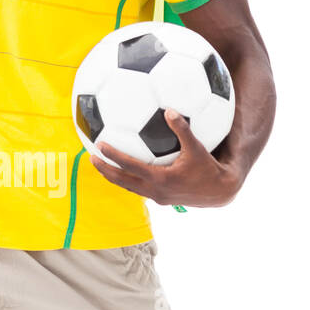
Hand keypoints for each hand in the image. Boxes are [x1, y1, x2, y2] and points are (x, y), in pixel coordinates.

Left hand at [89, 110, 241, 207]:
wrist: (218, 192)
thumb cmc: (208, 168)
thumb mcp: (197, 147)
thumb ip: (182, 129)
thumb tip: (170, 110)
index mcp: (160, 179)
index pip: (129, 167)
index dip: (113, 156)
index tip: (99, 146)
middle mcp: (154, 191)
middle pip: (122, 181)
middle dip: (105, 170)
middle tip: (91, 158)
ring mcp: (156, 197)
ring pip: (128, 187)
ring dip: (113, 176)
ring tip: (101, 165)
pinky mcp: (160, 199)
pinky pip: (138, 188)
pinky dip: (128, 179)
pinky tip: (125, 169)